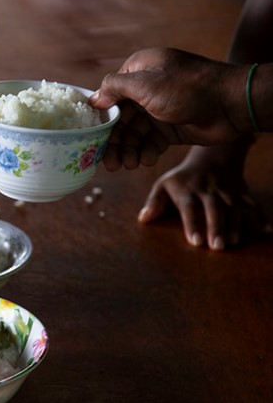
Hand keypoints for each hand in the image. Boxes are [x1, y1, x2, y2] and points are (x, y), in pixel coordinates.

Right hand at [90, 48, 245, 169]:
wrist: (229, 105)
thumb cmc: (187, 88)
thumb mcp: (145, 83)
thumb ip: (115, 88)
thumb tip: (93, 99)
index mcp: (138, 72)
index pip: (109, 97)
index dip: (100, 120)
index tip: (90, 139)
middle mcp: (145, 90)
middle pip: (120, 120)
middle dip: (114, 142)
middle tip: (109, 163)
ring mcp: (158, 110)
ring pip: (134, 134)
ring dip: (129, 150)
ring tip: (128, 165)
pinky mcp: (170, 128)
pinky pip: (150, 142)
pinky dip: (146, 152)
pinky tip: (146, 160)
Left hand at [137, 142, 269, 249]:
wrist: (212, 156)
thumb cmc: (183, 178)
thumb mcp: (164, 184)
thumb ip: (154, 202)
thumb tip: (143, 219)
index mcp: (188, 190)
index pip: (189, 208)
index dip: (192, 224)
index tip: (195, 241)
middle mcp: (209, 191)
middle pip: (214, 209)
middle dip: (216, 227)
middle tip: (217, 247)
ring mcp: (227, 192)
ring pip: (234, 208)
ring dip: (236, 225)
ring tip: (234, 243)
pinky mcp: (242, 193)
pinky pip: (252, 205)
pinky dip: (260, 217)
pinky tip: (267, 231)